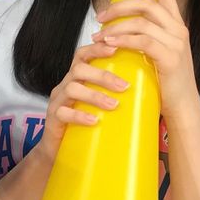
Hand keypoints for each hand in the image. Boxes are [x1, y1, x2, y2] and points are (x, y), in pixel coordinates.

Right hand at [39, 41, 122, 160]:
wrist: (59, 151)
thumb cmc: (82, 124)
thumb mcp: (97, 105)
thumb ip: (112, 94)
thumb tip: (147, 90)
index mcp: (75, 78)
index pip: (82, 55)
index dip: (97, 49)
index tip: (116, 48)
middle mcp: (64, 86)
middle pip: (79, 69)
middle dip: (102, 76)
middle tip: (124, 86)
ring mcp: (57, 101)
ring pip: (72, 89)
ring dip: (95, 95)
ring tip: (113, 105)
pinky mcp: (52, 118)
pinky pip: (63, 113)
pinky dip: (80, 115)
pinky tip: (94, 120)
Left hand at [93, 0, 197, 118]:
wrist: (182, 106)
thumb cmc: (166, 82)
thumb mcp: (159, 53)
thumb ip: (147, 38)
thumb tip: (120, 28)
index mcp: (177, 25)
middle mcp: (179, 30)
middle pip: (147, 4)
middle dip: (120, 6)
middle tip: (100, 16)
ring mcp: (176, 43)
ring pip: (142, 22)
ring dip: (116, 26)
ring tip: (99, 35)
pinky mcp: (170, 58)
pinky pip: (142, 41)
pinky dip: (123, 39)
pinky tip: (109, 43)